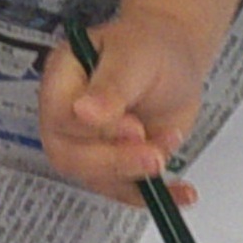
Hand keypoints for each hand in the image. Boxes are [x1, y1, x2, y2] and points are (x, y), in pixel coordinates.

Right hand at [40, 9, 210, 203]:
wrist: (173, 60)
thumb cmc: (149, 47)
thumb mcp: (135, 56)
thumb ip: (111, 86)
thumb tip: (83, 112)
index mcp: (62, 79)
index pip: (60, 118)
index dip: (95, 131)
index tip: (134, 127)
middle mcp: (66, 117)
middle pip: (72, 157)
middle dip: (116, 162)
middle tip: (155, 154)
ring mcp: (86, 145)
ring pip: (98, 179)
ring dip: (139, 173)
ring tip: (171, 142)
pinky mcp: (112, 165)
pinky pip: (126, 191)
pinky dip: (156, 195)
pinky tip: (182, 194)